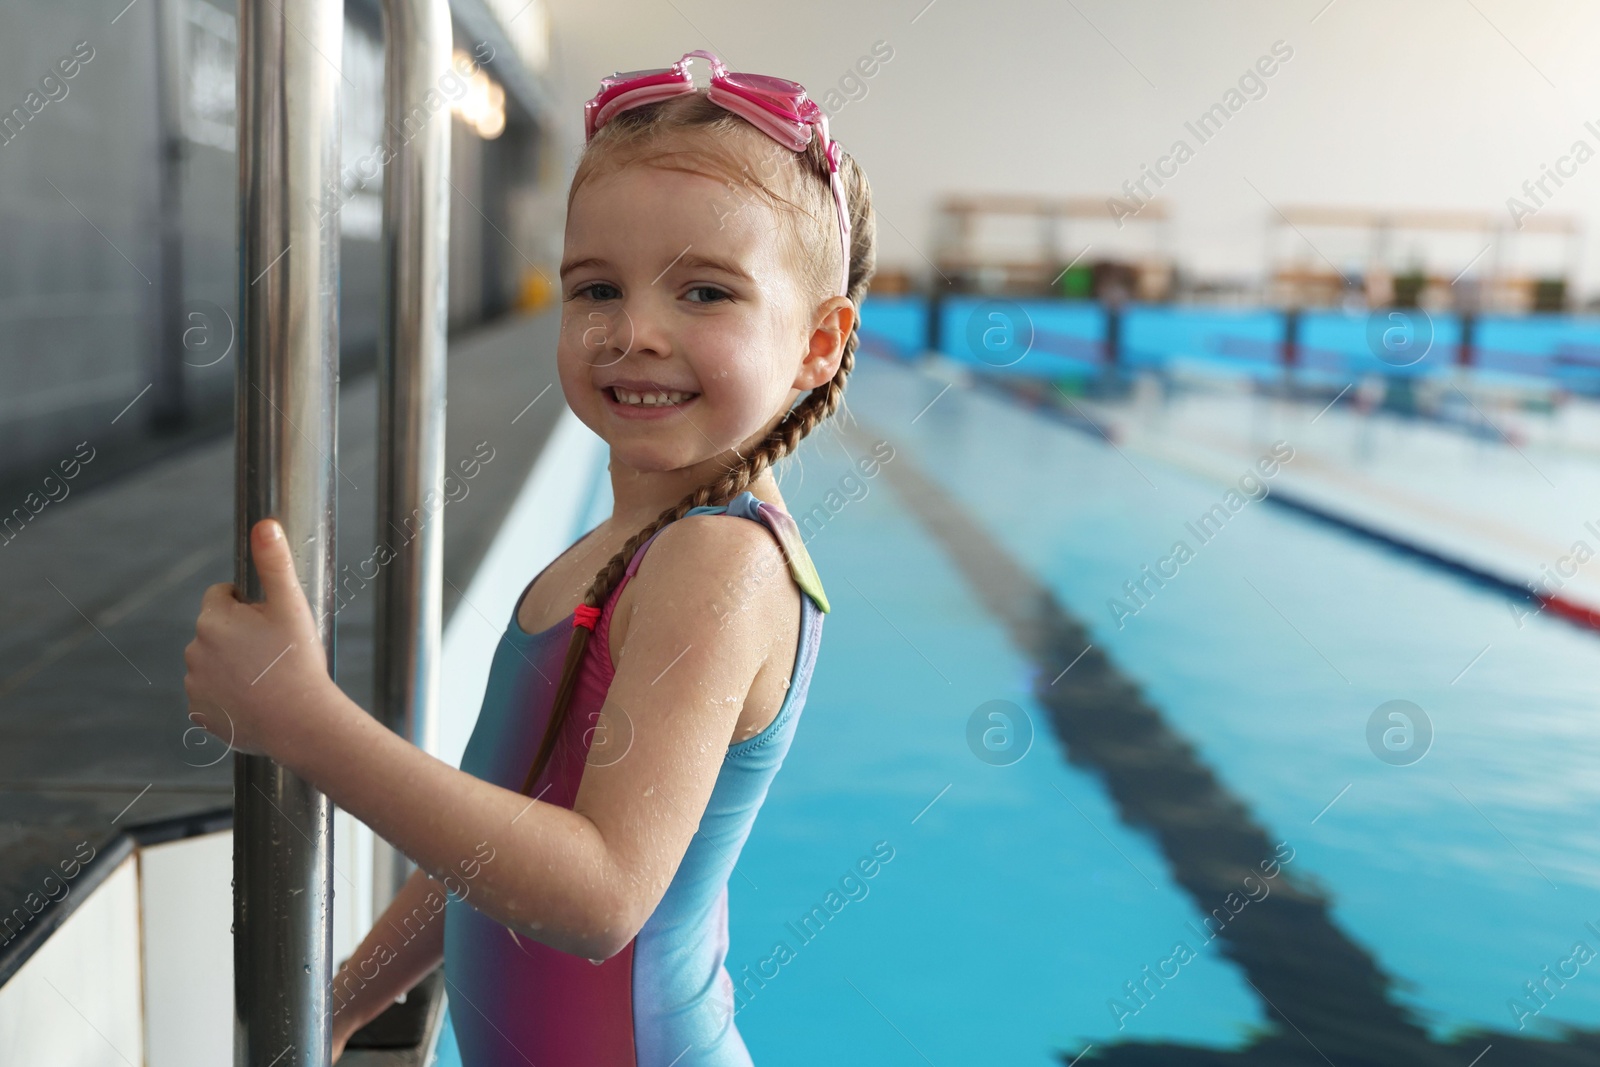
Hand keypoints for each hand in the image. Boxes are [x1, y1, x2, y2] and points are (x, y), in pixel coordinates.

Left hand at [183, 518, 333, 763]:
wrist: (301, 723)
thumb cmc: (298, 663)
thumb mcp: (292, 606)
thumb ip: (275, 563)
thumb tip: (265, 524)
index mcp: (213, 619)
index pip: (222, 596)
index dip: (249, 606)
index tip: (271, 624)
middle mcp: (193, 650)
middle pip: (216, 630)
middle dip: (240, 636)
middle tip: (274, 653)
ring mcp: (194, 684)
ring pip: (213, 662)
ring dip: (233, 665)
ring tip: (267, 679)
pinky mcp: (198, 714)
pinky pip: (211, 695)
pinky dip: (228, 696)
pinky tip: (254, 702)